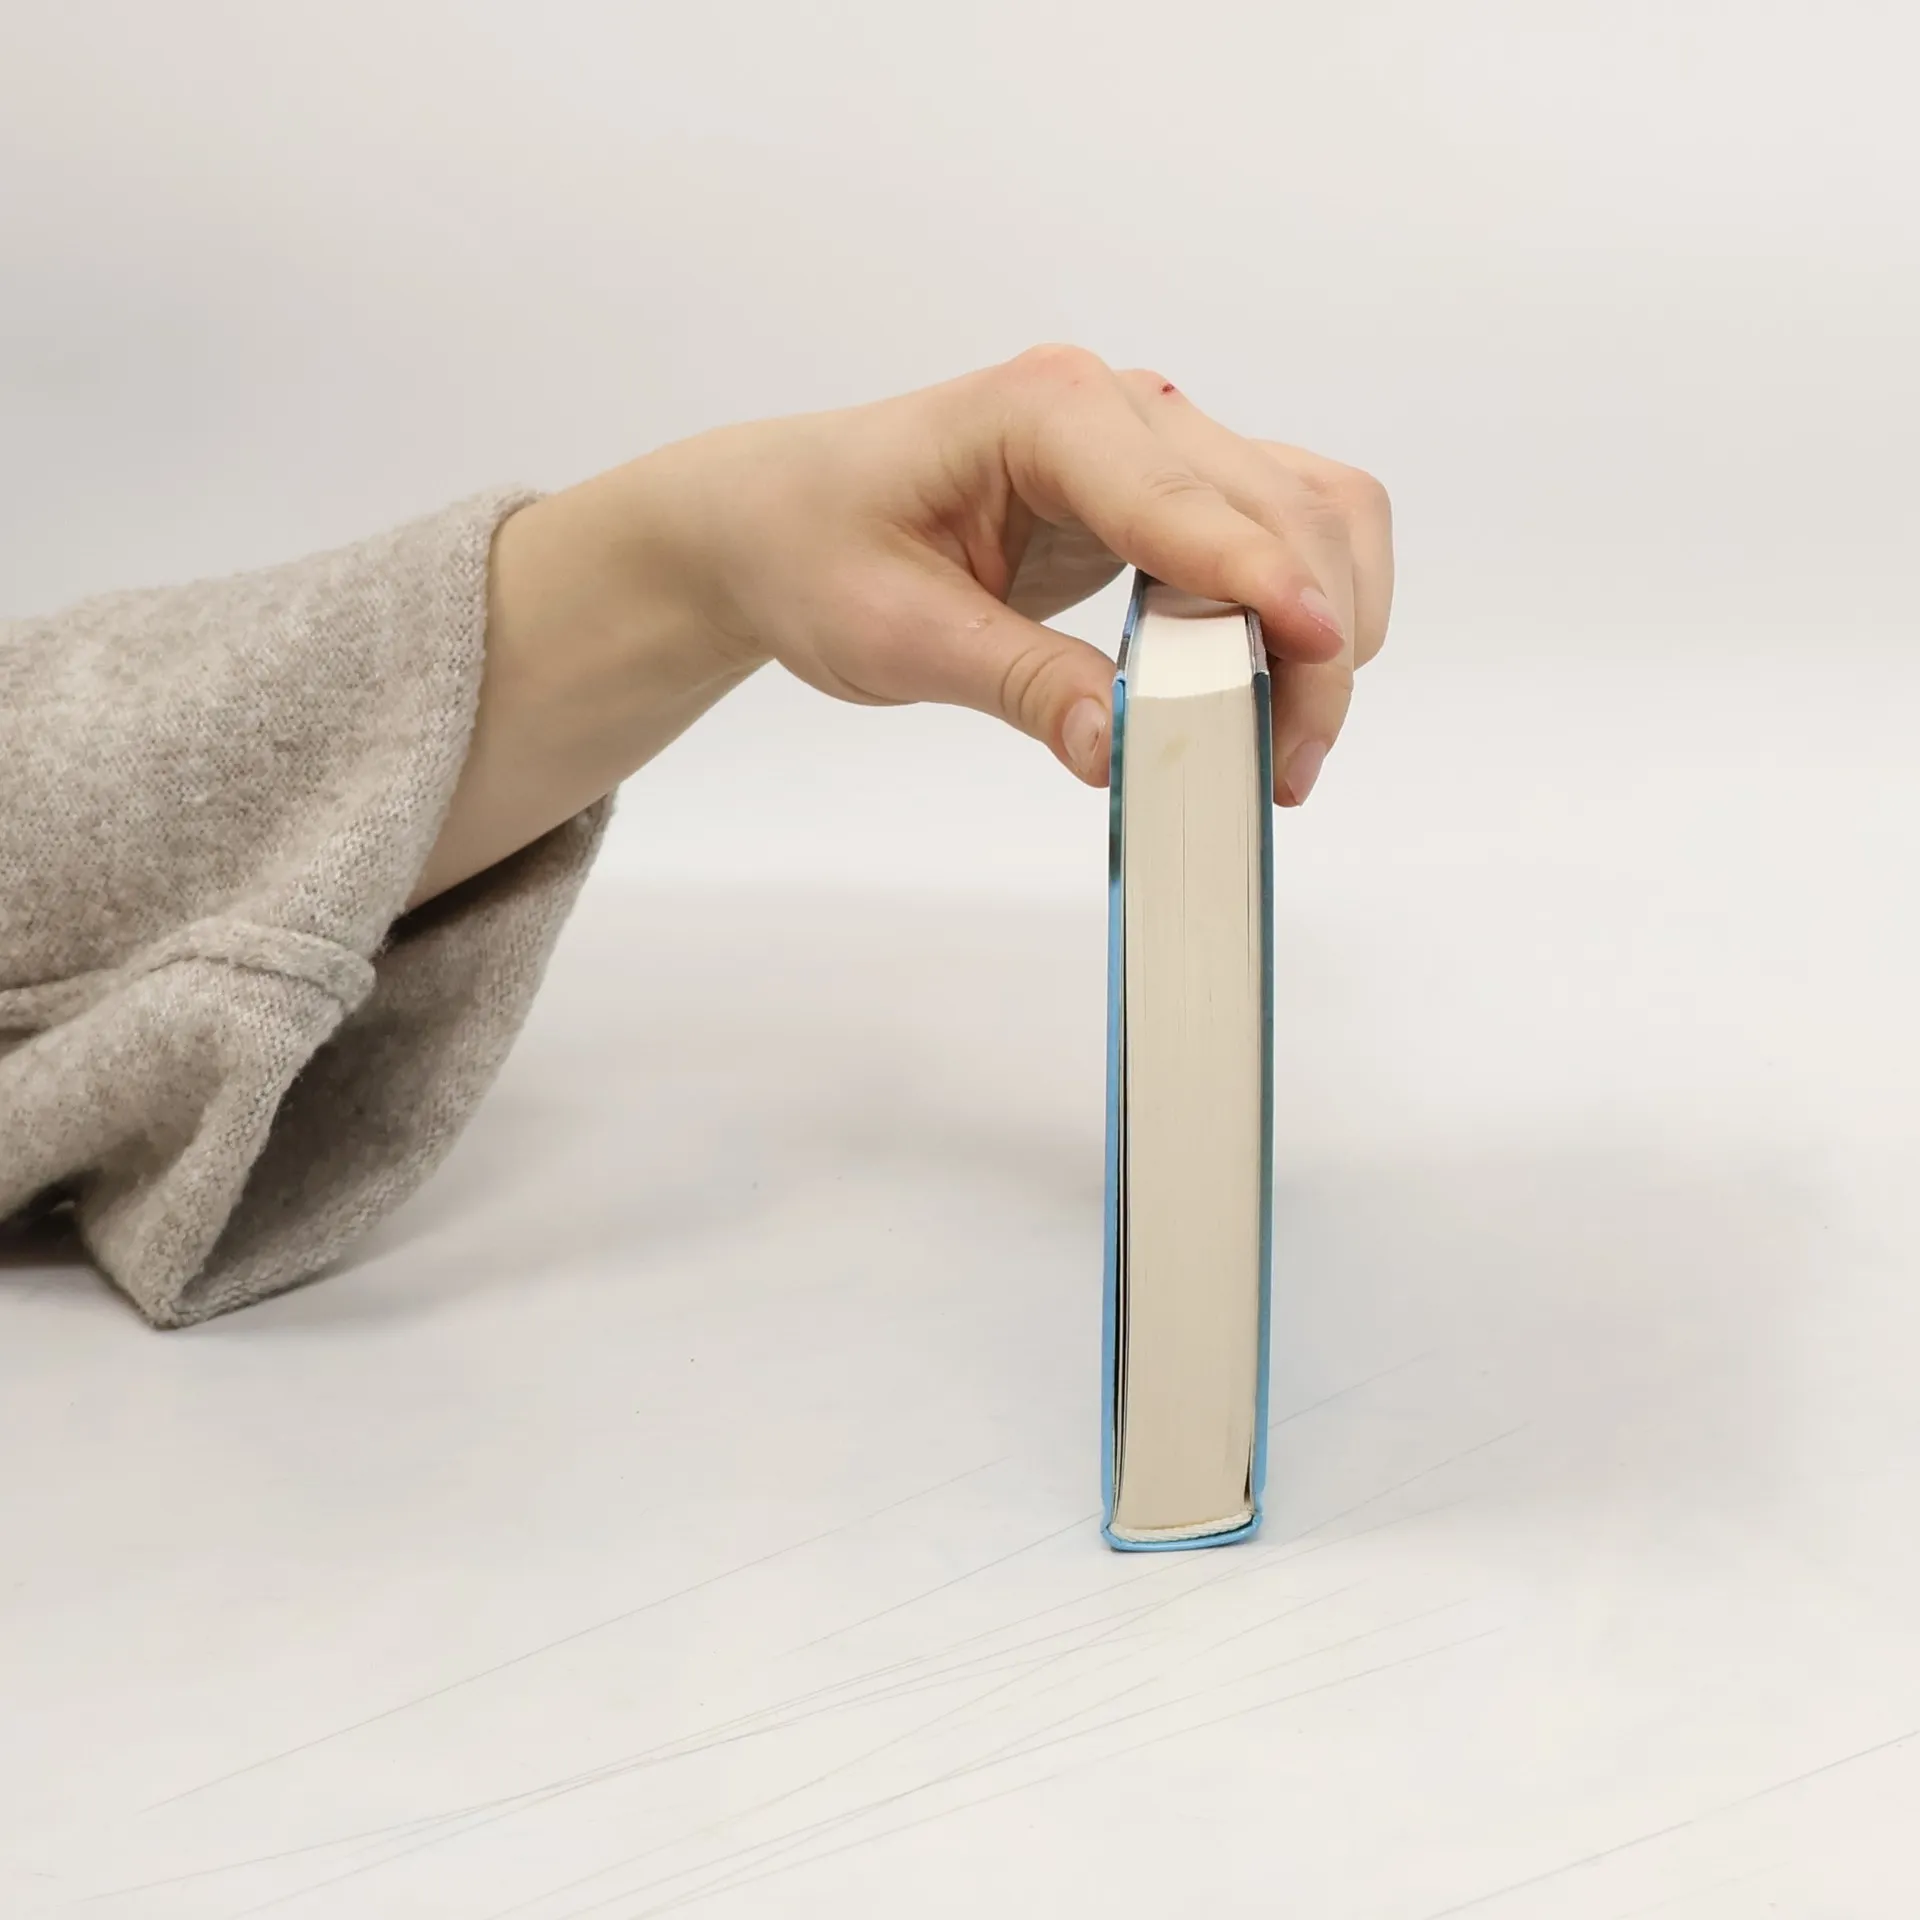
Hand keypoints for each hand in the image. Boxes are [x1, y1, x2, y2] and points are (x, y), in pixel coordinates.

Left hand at [412, 347, 1392, 904]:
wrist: (779, 521)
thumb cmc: (815, 549)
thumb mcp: (896, 633)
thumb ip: (1018, 681)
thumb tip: (1120, 748)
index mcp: (1044, 411)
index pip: (1188, 501)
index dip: (1264, 583)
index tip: (1322, 656)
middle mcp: (1118, 407)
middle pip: (1282, 509)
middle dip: (1313, 639)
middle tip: (1285, 768)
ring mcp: (1153, 442)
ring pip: (1309, 511)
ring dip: (1329, 622)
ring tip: (1287, 744)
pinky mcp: (1165, 490)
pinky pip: (1278, 532)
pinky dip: (1300, 609)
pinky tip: (1271, 689)